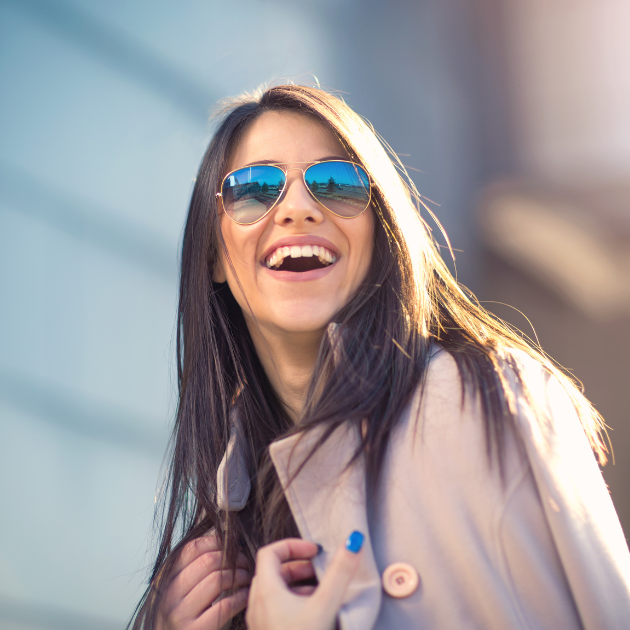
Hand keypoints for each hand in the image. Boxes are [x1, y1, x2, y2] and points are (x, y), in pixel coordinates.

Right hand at [156, 534, 250, 629]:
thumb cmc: (182, 616)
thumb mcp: (178, 590)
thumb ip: (191, 568)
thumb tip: (219, 537)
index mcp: (164, 580)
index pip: (192, 548)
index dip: (216, 542)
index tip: (232, 544)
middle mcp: (169, 595)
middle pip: (207, 561)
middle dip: (232, 557)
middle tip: (244, 561)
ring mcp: (180, 614)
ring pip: (217, 580)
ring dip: (239, 575)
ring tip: (247, 576)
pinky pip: (224, 606)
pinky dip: (240, 597)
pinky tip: (246, 595)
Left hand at [246, 532, 363, 629]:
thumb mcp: (325, 605)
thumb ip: (340, 573)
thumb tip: (352, 543)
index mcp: (267, 591)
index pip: (270, 552)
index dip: (293, 545)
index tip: (314, 550)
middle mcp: (258, 604)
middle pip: (272, 570)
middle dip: (298, 564)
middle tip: (320, 568)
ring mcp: (260, 622)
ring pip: (274, 590)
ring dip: (296, 583)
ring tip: (320, 589)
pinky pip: (275, 608)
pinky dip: (293, 601)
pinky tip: (314, 613)